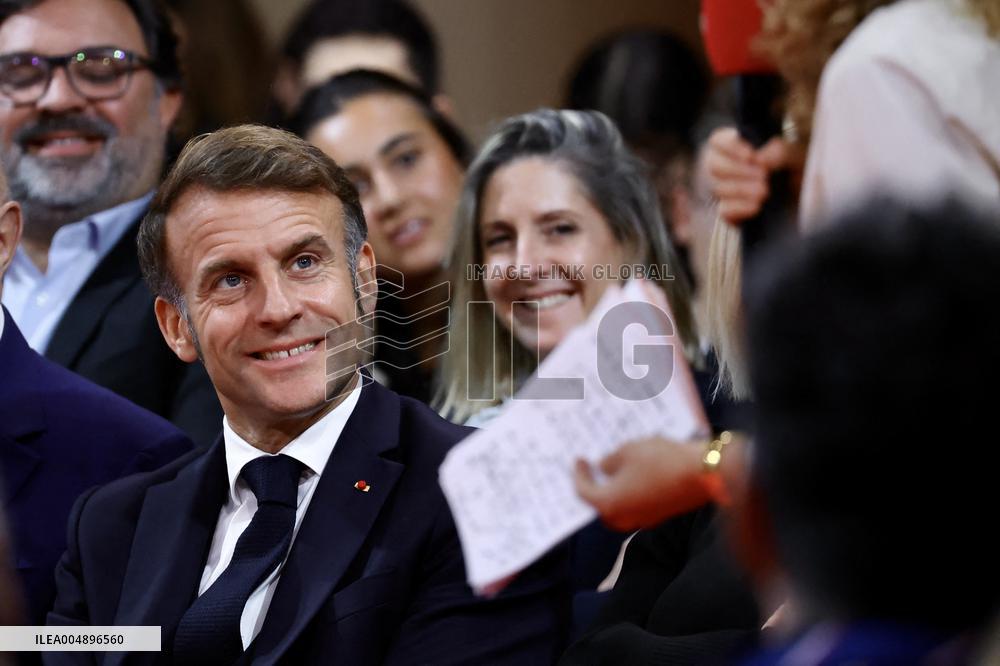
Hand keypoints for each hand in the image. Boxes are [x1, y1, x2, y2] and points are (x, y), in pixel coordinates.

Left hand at [573, 437, 709, 531]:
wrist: (702, 473)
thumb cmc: (660, 460)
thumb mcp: (628, 451)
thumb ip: (609, 461)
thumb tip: (604, 468)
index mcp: (609, 503)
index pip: (584, 491)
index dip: (579, 474)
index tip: (579, 459)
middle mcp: (624, 517)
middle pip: (601, 507)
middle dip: (595, 489)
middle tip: (593, 469)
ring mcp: (644, 519)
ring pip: (620, 509)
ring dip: (614, 492)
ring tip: (614, 470)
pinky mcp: (661, 515)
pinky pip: (637, 507)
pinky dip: (630, 494)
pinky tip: (635, 476)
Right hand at [705, 127, 796, 225]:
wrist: (808, 203)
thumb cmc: (799, 173)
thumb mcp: (797, 156)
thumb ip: (781, 151)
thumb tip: (760, 158)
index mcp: (738, 148)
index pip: (718, 141)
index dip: (729, 146)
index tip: (751, 155)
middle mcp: (728, 169)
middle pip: (713, 165)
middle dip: (737, 169)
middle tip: (762, 175)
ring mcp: (727, 193)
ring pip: (718, 188)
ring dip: (741, 188)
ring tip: (765, 191)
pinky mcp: (732, 215)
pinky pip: (724, 211)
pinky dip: (740, 207)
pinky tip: (757, 206)